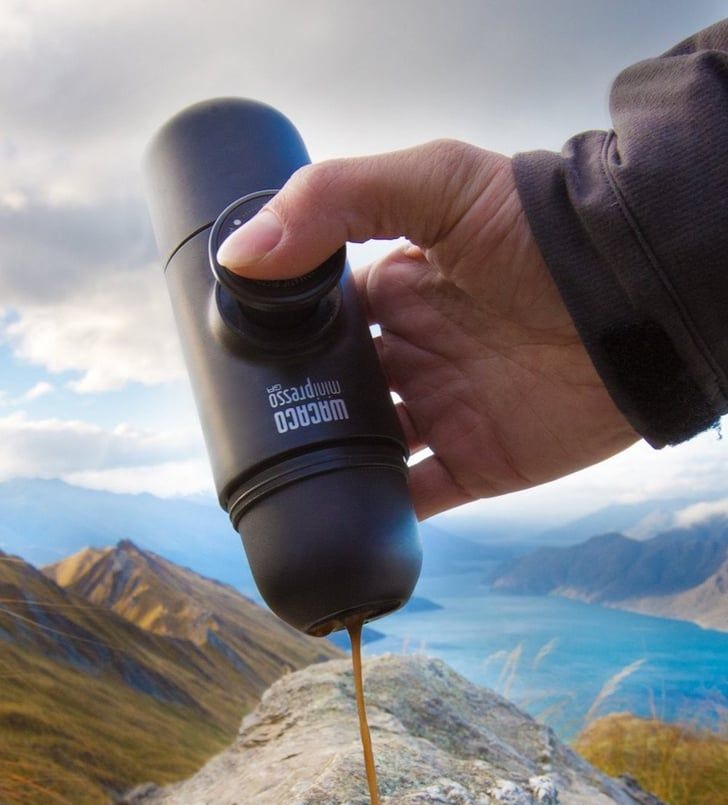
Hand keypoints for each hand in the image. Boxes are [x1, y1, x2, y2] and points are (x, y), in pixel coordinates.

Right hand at [216, 141, 638, 519]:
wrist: (630, 301)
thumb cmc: (538, 233)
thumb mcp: (435, 185)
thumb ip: (334, 201)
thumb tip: (242, 254)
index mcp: (397, 291)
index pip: (322, 317)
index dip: (278, 331)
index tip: (229, 350)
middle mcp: (414, 355)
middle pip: (336, 390)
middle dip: (294, 405)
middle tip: (244, 424)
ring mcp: (441, 414)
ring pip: (363, 449)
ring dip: (325, 461)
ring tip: (275, 476)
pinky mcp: (473, 466)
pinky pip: (412, 501)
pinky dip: (375, 513)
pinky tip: (333, 514)